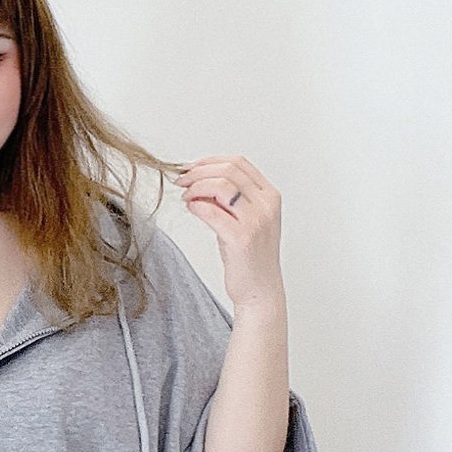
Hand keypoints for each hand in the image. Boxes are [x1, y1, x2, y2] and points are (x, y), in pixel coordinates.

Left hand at [176, 155, 284, 315]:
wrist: (259, 290)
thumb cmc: (249, 257)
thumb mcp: (244, 220)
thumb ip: (227, 199)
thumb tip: (198, 181)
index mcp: (270, 196)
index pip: (239, 163)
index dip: (210, 161)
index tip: (191, 168)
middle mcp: (267, 205)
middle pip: (228, 170)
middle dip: (199, 172)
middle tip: (181, 181)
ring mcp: (257, 221)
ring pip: (221, 186)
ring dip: (196, 187)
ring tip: (186, 197)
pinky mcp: (242, 238)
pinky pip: (213, 211)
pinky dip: (197, 205)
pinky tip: (191, 208)